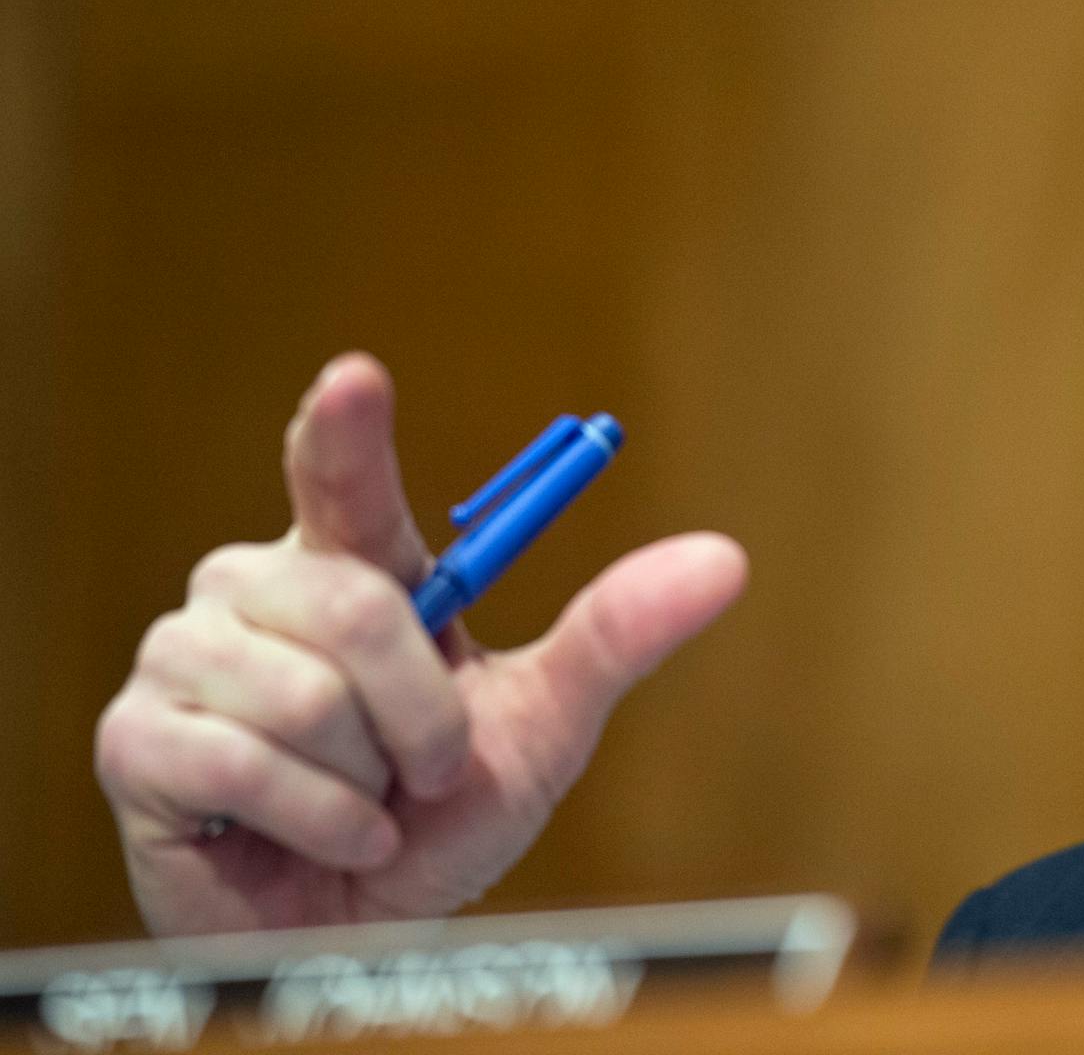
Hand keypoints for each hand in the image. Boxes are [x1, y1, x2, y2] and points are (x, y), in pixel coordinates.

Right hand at [94, 353, 746, 936]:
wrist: (367, 928)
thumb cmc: (442, 814)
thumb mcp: (545, 724)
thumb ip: (617, 636)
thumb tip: (727, 559)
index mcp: (356, 566)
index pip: (341, 477)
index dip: (345, 427)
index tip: (356, 377)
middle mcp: (260, 588)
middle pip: (355, 604)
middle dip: (422, 714)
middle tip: (428, 769)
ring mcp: (185, 657)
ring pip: (304, 694)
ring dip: (365, 777)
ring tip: (363, 802)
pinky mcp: (135, 740)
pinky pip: (243, 765)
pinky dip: (317, 821)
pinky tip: (321, 838)